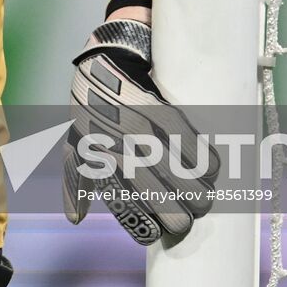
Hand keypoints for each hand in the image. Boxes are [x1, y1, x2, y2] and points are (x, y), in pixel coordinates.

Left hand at [62, 19, 216, 244]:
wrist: (106, 58)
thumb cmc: (90, 105)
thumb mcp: (74, 142)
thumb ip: (75, 181)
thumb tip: (75, 219)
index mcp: (103, 165)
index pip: (134, 214)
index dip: (155, 228)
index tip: (165, 228)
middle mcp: (123, 153)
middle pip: (169, 206)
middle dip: (185, 215)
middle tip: (192, 212)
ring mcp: (144, 133)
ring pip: (189, 181)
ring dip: (202, 192)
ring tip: (205, 194)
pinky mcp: (163, 112)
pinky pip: (197, 150)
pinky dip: (209, 165)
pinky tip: (211, 170)